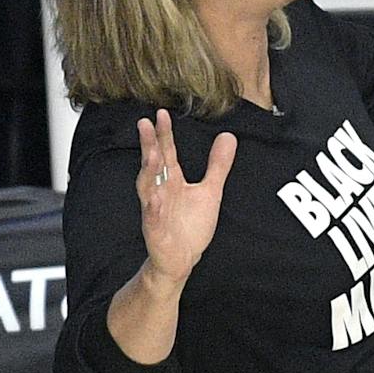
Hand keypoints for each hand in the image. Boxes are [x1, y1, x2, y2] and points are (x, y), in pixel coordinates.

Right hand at [134, 109, 235, 285]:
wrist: (182, 258)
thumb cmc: (190, 224)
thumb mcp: (210, 191)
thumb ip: (218, 165)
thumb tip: (228, 136)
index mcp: (172, 181)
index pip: (167, 153)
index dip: (164, 134)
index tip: (161, 114)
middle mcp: (160, 191)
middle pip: (153, 164)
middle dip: (150, 144)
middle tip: (146, 123)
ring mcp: (155, 210)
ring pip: (148, 188)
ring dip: (148, 171)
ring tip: (151, 153)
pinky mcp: (156, 230)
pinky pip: (152, 217)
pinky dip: (152, 208)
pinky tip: (154, 198)